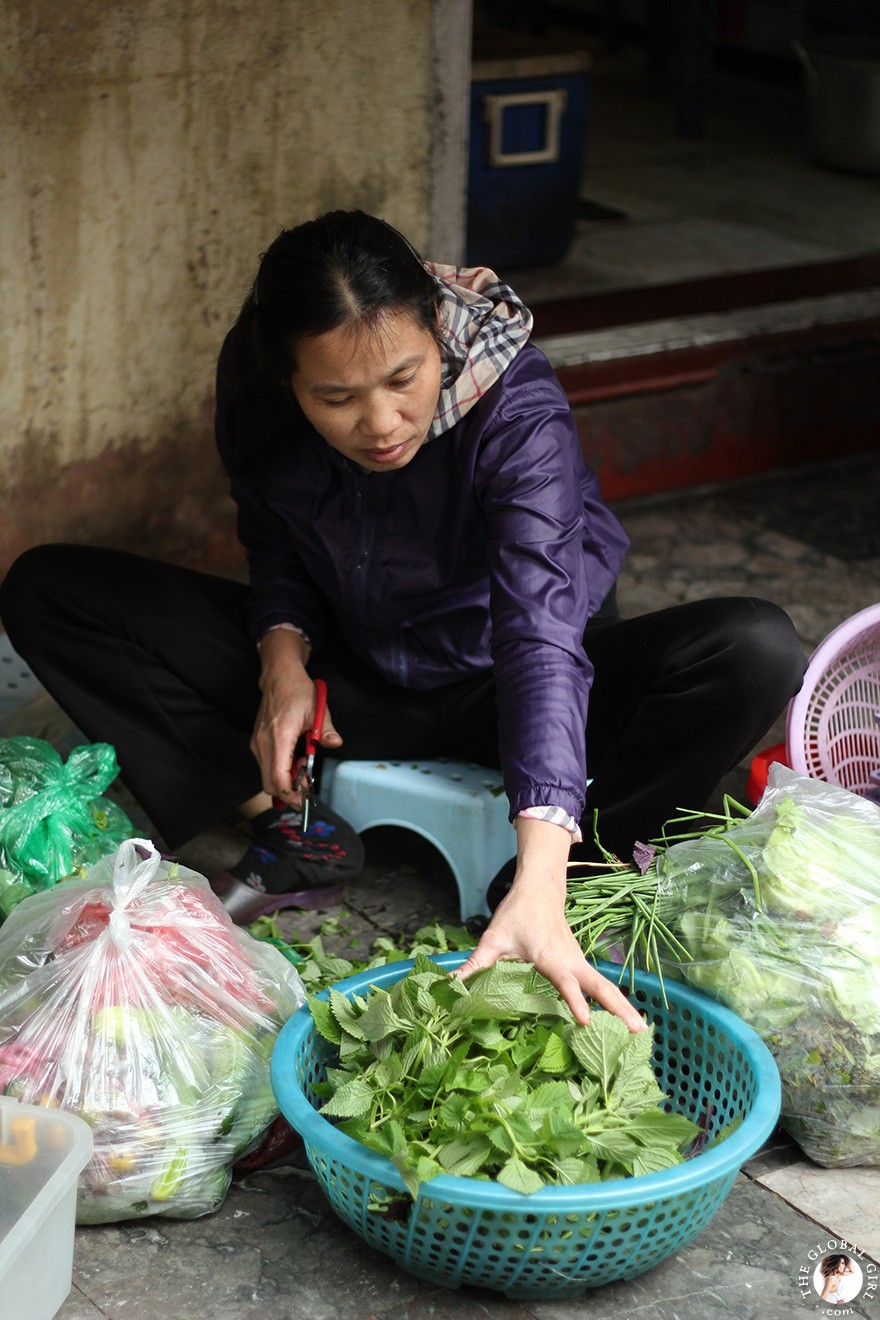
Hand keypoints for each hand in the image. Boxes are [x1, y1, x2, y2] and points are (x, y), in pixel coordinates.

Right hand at [252, 630, 341, 802]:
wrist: (279, 677)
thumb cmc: (297, 691)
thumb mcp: (317, 710)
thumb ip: (326, 730)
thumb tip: (335, 743)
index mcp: (278, 737)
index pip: (278, 778)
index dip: (291, 794)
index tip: (304, 800)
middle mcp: (263, 743)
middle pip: (269, 783)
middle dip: (289, 791)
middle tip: (307, 784)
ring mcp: (257, 743)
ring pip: (267, 776)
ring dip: (285, 780)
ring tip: (303, 767)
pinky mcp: (257, 743)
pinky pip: (266, 766)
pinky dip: (280, 771)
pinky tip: (294, 760)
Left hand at [455, 816, 644, 1032]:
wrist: (539, 890)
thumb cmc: (516, 914)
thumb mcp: (493, 940)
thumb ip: (474, 965)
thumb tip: (450, 987)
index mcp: (549, 956)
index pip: (565, 982)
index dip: (574, 1001)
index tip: (586, 1021)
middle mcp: (571, 960)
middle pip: (599, 986)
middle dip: (619, 1008)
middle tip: (639, 1032)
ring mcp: (579, 962)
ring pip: (604, 986)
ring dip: (623, 1006)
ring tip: (642, 1032)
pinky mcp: (581, 965)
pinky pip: (600, 985)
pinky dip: (616, 1001)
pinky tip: (625, 1021)